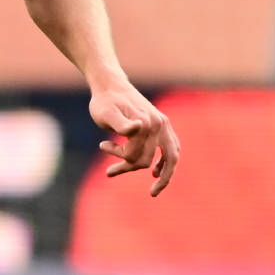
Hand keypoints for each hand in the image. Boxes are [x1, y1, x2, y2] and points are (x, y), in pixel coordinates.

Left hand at [89, 80, 179, 196]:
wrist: (109, 85)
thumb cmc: (104, 102)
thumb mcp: (105, 114)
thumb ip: (121, 124)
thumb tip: (137, 128)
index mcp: (148, 124)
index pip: (139, 157)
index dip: (120, 158)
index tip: (103, 145)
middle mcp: (160, 124)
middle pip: (156, 159)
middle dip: (133, 168)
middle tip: (122, 179)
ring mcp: (163, 124)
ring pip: (171, 156)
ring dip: (163, 173)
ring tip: (154, 188)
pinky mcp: (162, 123)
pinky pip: (172, 148)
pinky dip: (166, 161)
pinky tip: (155, 169)